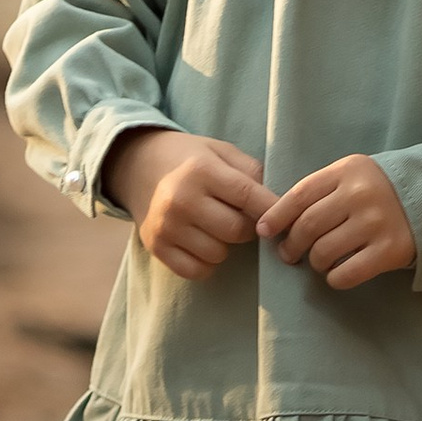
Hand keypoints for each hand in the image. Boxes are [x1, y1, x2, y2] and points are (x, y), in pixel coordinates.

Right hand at [104, 128, 274, 280]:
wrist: (138, 165)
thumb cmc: (189, 157)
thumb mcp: (219, 150)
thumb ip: (250, 170)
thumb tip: (278, 201)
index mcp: (201, 169)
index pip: (247, 195)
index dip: (271, 209)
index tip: (283, 217)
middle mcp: (182, 199)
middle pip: (236, 230)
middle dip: (248, 227)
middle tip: (243, 217)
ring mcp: (166, 226)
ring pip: (218, 253)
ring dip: (226, 245)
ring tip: (217, 226)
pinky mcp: (156, 247)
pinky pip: (196, 270)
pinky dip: (206, 262)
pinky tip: (203, 242)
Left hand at [256, 153, 416, 292]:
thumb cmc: (381, 188)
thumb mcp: (353, 176)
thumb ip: (322, 190)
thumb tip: (279, 220)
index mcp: (347, 170)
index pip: (300, 195)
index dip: (276, 216)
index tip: (263, 230)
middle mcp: (359, 195)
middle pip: (308, 226)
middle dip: (291, 245)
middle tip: (289, 254)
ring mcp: (375, 223)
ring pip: (323, 253)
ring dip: (314, 263)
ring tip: (319, 261)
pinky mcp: (388, 251)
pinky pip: (346, 274)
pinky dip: (334, 278)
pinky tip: (337, 273)